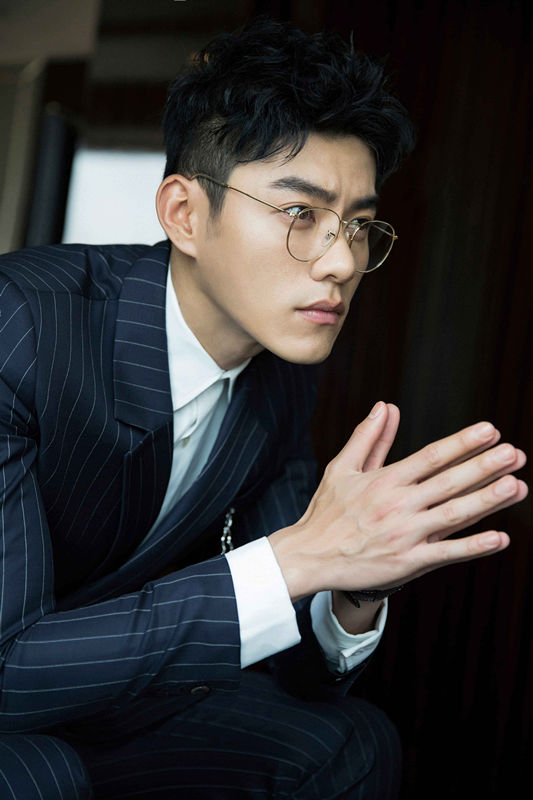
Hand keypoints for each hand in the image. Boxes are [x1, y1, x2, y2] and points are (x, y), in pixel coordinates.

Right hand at [269, 402, 527, 600]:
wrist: (310, 556)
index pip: (431, 456)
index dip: (462, 442)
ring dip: (487, 500)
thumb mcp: (342, 468)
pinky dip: (474, 547)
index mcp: (385, 480)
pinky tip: (500, 538)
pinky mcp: (407, 562)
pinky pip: (446, 554)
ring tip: (516, 486)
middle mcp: (398, 504)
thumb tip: (386, 406)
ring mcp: (405, 534)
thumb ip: (368, 437)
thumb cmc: (326, 512)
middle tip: (515, 454)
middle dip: (485, 466)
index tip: (490, 430)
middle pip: (449, 482)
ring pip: (454, 515)